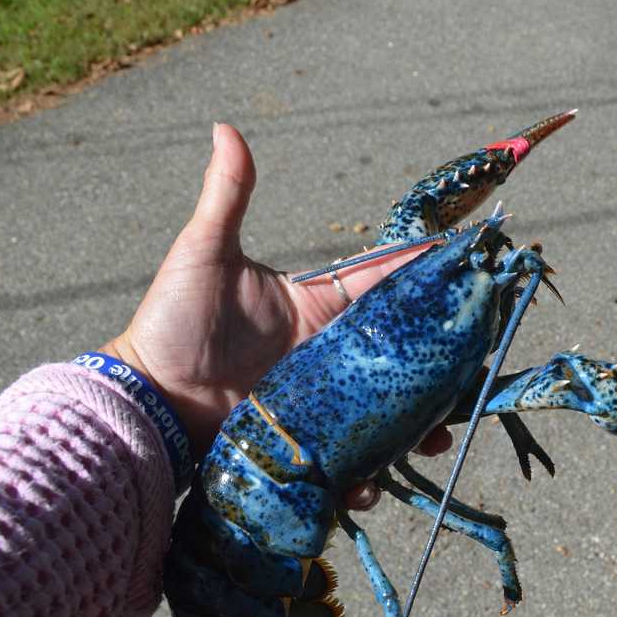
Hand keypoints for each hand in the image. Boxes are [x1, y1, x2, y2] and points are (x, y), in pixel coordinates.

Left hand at [102, 123, 449, 509]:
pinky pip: (349, 458)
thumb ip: (226, 197)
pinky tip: (367, 488)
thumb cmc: (171, 322)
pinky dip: (364, 477)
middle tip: (473, 369)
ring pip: (387, 410)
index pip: (385, 280)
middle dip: (440, 362)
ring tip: (435, 440)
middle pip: (402, 352)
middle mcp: (331, 351)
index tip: (471, 265)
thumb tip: (226, 128)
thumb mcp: (203, 255)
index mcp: (319, 303)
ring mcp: (323, 398)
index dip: (427, 273)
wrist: (143, 397)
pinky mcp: (308, 439)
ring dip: (416, 426)